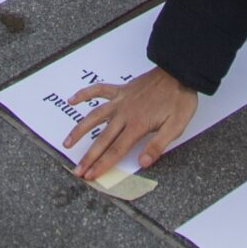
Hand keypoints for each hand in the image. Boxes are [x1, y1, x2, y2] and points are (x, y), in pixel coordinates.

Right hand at [62, 68, 197, 181]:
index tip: (91, 175)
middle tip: (77, 170)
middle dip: (89, 156)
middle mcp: (124, 113)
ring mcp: (120, 100)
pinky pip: (98, 90)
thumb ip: (157, 145)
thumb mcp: (176, 126)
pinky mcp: (120, 89)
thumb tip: (143, 163)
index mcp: (137, 125)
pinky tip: (73, 99)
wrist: (178, 72)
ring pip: (94, 116)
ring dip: (80, 130)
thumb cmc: (179, 100)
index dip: (103, 164)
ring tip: (67, 142)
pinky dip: (84, 94)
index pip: (116, 150)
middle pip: (102, 138)